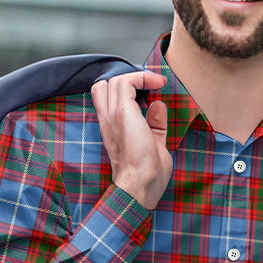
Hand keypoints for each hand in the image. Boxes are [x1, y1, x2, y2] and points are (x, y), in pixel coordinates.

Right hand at [91, 70, 169, 209]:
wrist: (140, 185)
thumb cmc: (147, 175)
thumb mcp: (154, 144)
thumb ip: (154, 125)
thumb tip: (158, 105)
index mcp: (111, 129)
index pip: (105, 98)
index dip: (124, 89)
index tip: (149, 91)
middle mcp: (107, 120)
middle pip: (104, 85)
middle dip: (127, 81)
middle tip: (149, 86)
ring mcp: (112, 115)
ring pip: (115, 80)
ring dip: (137, 77)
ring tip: (156, 83)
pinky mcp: (122, 113)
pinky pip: (127, 82)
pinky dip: (142, 77)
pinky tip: (157, 84)